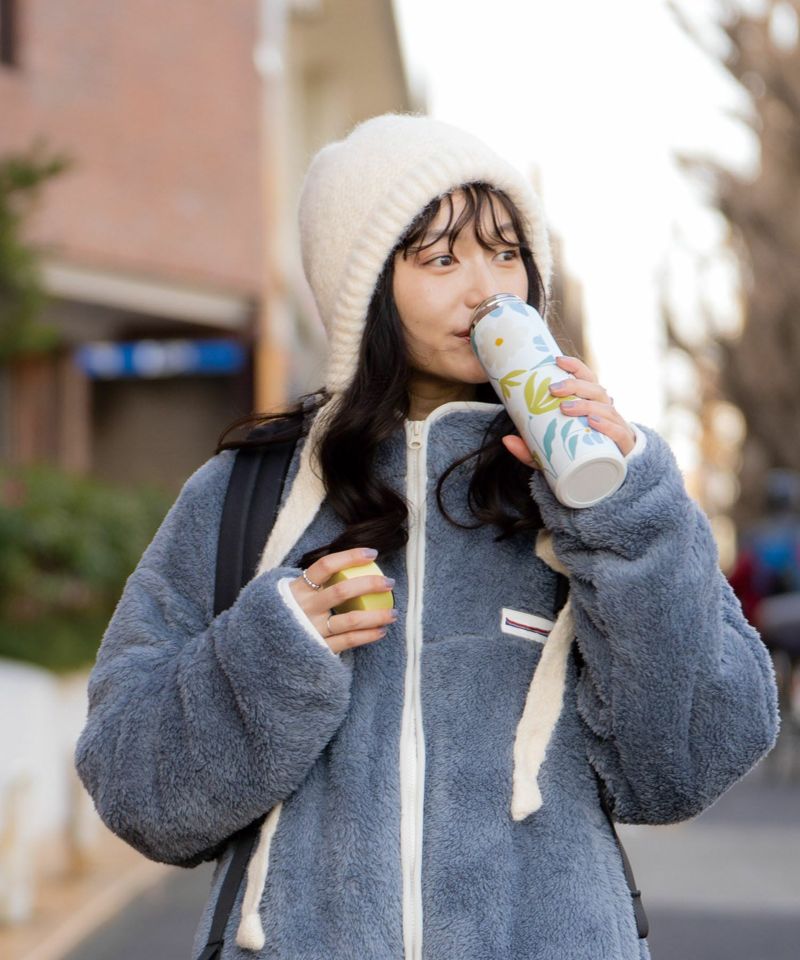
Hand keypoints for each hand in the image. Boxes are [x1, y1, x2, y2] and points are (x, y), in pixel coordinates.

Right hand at [289, 548, 397, 653]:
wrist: (267, 648)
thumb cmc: (290, 614)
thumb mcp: (296, 594)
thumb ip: (317, 582)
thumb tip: (353, 565)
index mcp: (299, 588)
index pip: (325, 566)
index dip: (350, 557)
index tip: (372, 554)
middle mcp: (305, 607)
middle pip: (342, 591)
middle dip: (370, 584)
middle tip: (389, 583)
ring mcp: (312, 629)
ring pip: (351, 620)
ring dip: (377, 615)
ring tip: (393, 613)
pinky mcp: (320, 649)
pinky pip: (349, 641)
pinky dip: (369, 635)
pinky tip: (381, 631)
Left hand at [501, 355, 635, 467]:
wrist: (604, 478)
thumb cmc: (577, 456)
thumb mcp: (548, 452)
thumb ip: (529, 449)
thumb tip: (506, 440)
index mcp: (592, 403)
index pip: (588, 378)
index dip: (576, 366)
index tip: (557, 360)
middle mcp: (606, 411)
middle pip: (596, 390)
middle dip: (575, 386)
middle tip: (552, 390)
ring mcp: (617, 427)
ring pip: (606, 409)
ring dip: (586, 405)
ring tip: (566, 408)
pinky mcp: (622, 446)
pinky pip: (619, 433)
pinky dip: (608, 426)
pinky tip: (593, 422)